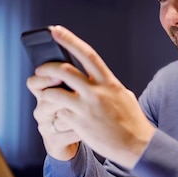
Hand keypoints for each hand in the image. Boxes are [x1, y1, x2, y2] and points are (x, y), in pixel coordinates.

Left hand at [27, 25, 155, 167]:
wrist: (137, 146)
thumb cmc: (132, 121)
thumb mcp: (123, 96)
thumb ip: (108, 85)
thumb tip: (96, 77)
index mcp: (109, 82)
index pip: (87, 55)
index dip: (69, 40)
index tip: (55, 31)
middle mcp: (97, 92)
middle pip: (64, 71)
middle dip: (47, 67)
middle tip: (41, 69)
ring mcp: (86, 108)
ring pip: (54, 92)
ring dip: (46, 92)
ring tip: (46, 94)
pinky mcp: (79, 123)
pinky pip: (58, 112)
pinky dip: (56, 112)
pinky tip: (61, 116)